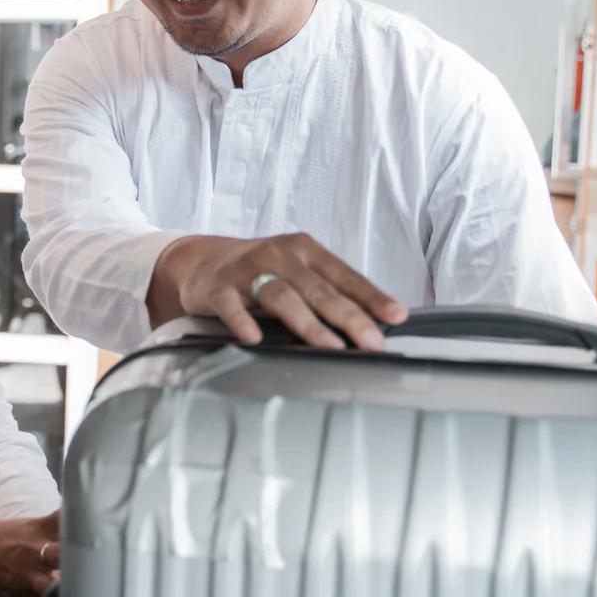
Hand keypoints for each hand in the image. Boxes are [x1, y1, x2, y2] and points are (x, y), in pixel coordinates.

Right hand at [147, 232, 406, 349]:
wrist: (200, 259)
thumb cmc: (259, 269)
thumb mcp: (297, 271)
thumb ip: (329, 291)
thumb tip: (375, 322)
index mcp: (305, 250)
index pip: (345, 275)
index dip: (371, 297)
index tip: (395, 317)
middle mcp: (280, 255)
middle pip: (318, 288)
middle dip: (348, 316)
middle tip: (370, 341)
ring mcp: (247, 270)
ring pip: (282, 296)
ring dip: (307, 322)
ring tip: (329, 346)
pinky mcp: (217, 287)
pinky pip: (231, 305)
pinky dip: (243, 320)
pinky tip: (254, 338)